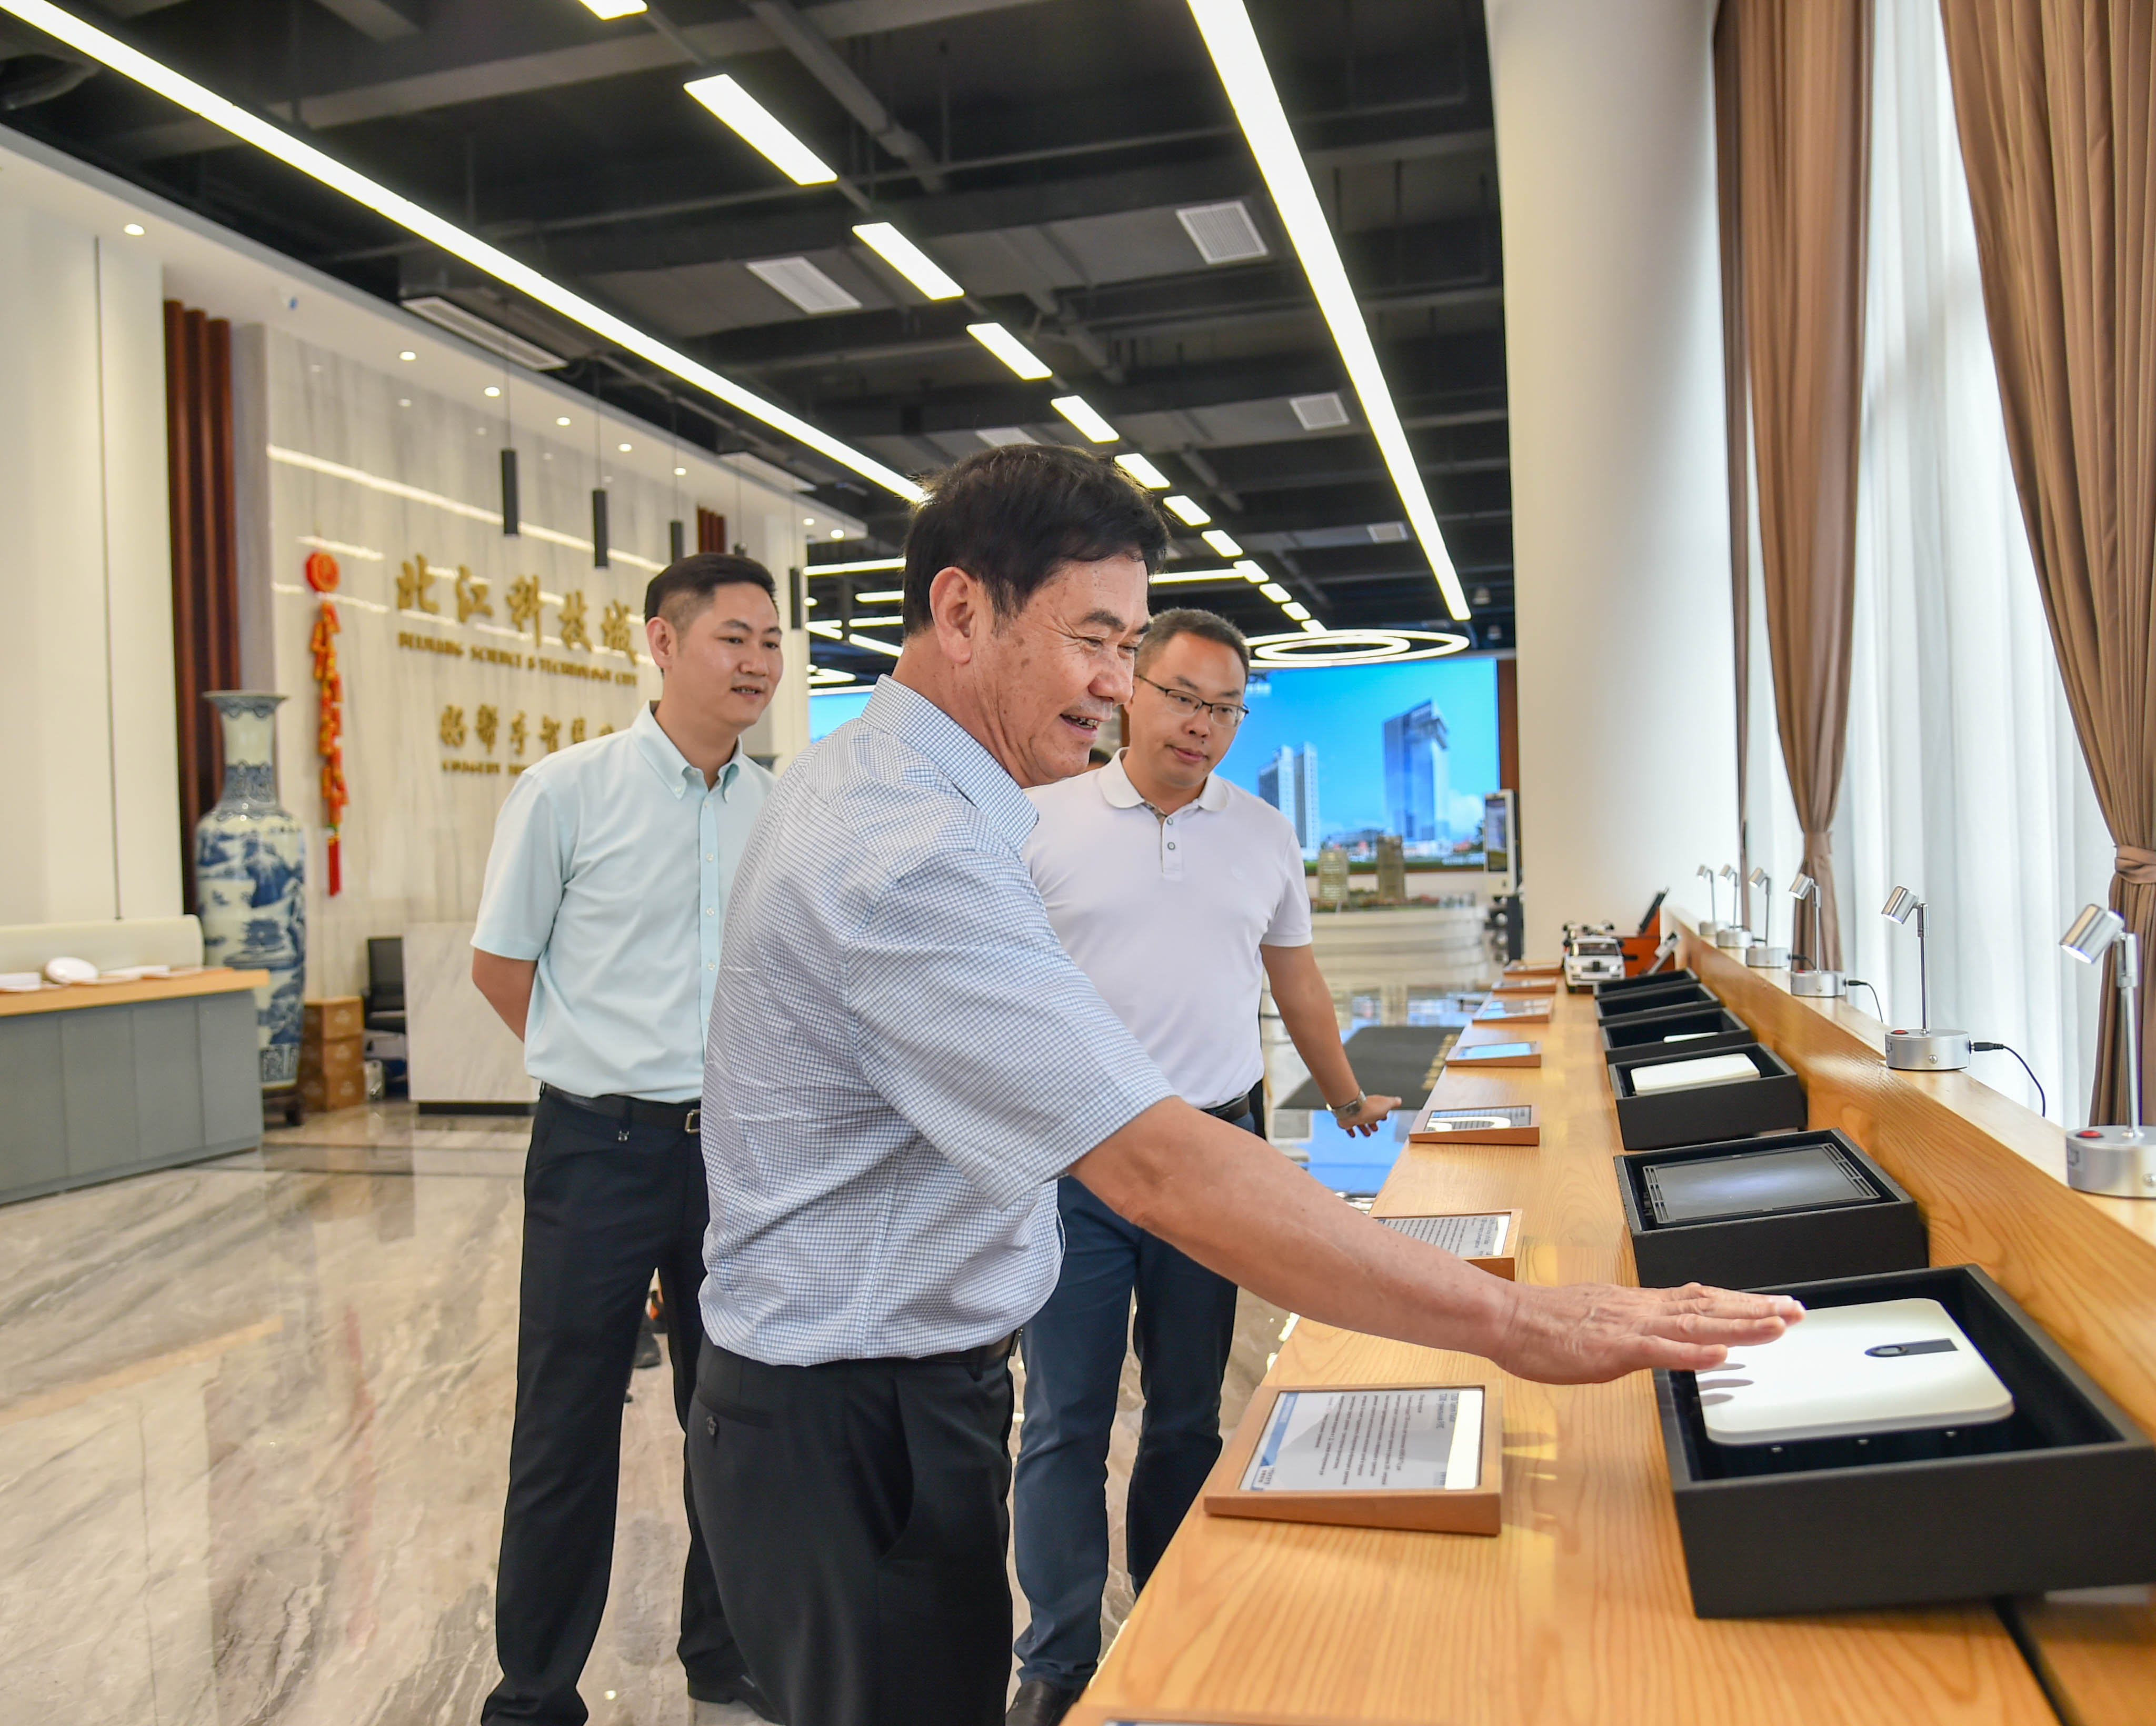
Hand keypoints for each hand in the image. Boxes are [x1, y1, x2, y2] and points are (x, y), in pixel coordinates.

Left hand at [1334, 1092, 1400, 1136]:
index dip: (1383, 1114)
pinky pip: (1349, 1127)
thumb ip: (1393, 1102)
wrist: (1352, 1109)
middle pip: (1369, 1117)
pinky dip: (1351, 1131)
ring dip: (1364, 1128)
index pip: (1379, 1109)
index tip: (1384, 1117)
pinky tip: (1353, 1134)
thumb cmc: (1369, 1107)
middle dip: (1373, 1123)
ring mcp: (1355, 1115)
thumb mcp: (1387, 1104)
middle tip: (1376, 1128)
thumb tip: (1399, 1100)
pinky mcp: (1347, 1121)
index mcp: (1374, 1105)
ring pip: (1360, 1122)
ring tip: (1368, 1134)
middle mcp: (1364, 1109)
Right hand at [1488, 1280, 1802, 1383]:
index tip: (1777, 1306)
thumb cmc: (1546, 1323)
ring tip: (1777, 1326)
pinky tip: (1720, 1352)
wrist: (1509, 1318)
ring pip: (1695, 1324)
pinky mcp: (1615, 1348)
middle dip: (1757, 1310)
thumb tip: (1660, 1331)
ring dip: (1739, 1325)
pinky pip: (1660, 1350)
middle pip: (1710, 1307)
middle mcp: (1644, 1310)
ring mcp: (1632, 1327)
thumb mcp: (1600, 1317)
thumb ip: (1635, 1326)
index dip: (1742, 1303)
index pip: (1703, 1299)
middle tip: (1798, 1311)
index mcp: (1641, 1304)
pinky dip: (1693, 1351)